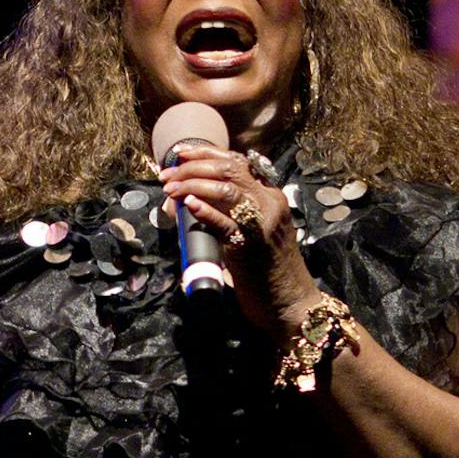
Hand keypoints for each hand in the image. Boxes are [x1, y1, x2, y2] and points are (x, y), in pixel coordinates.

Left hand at [159, 144, 319, 337]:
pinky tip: (188, 204)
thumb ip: (237, 214)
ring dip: (192, 184)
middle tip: (168, 174)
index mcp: (272, 197)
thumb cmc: (269, 272)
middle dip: (193, 166)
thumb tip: (196, 202)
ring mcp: (262, 223)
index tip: (180, 154)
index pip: (239, 162)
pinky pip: (225, 221)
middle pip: (230, 169)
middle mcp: (269, 204)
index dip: (207, 153)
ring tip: (170, 189)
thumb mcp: (258, 232)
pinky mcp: (251, 245)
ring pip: (226, 189)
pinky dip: (205, 210)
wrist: (290, 304)